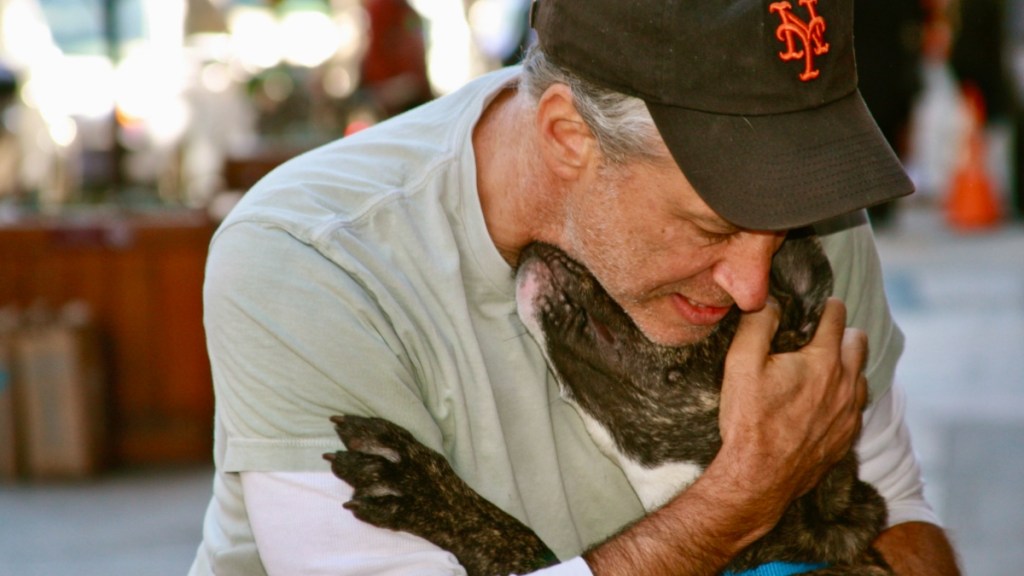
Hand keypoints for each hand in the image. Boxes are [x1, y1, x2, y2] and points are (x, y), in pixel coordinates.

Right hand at [583, 298, 869, 575]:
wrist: (758, 478)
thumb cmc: (749, 420)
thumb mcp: (741, 363)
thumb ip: (758, 323)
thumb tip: (771, 301)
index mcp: (823, 360)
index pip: (837, 316)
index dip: (825, 306)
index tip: (816, 307)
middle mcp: (846, 384)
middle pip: (859, 342)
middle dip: (842, 333)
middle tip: (816, 338)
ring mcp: (850, 413)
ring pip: (861, 375)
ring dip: (845, 366)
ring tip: (818, 371)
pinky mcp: (846, 438)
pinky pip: (855, 407)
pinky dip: (843, 397)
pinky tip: (819, 403)